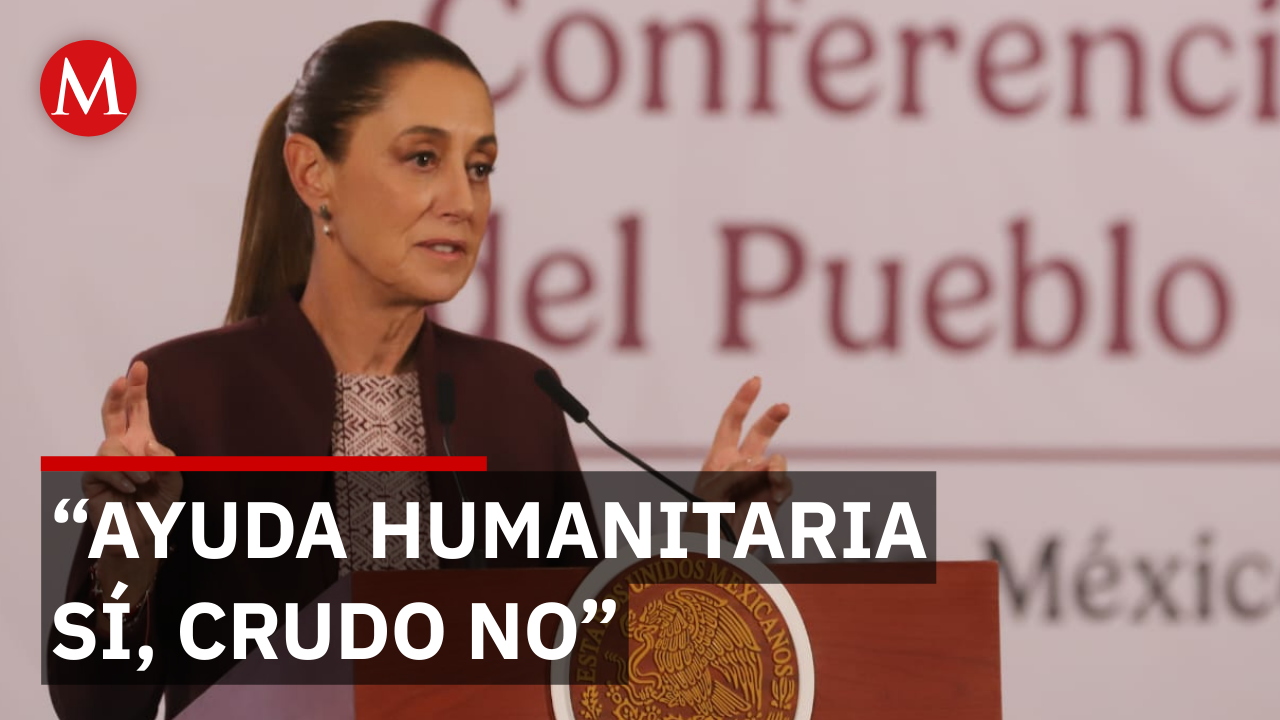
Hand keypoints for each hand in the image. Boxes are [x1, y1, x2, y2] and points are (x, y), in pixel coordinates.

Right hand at [83, 361, 182, 605]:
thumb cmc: (158, 505)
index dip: (137, 390)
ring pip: (113, 447)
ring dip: (133, 464)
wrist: (141, 535)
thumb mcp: (174, 478)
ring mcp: (103, 462)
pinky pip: (105, 468)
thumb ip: (165, 458)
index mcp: (142, 443)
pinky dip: (123, 478)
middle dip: (120, 394)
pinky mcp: (90, 479)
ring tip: (144, 482)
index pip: (137, 411)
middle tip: (125, 376)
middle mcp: (120, 448)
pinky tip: (130, 490)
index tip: (140, 366)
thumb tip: (145, 444)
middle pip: (113, 414)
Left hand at [689, 377, 793, 539]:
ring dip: (772, 467)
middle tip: (784, 406)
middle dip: (772, 418)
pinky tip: (772, 495)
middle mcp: (740, 468)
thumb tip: (770, 464)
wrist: (715, 558)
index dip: (743, 401)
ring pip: (776, 461)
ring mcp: (759, 483)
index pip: (732, 422)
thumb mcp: (715, 491)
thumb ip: (742, 471)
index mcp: (718, 460)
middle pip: (759, 434)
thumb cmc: (705, 524)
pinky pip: (783, 484)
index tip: (756, 380)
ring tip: (759, 485)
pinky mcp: (773, 500)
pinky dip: (780, 486)